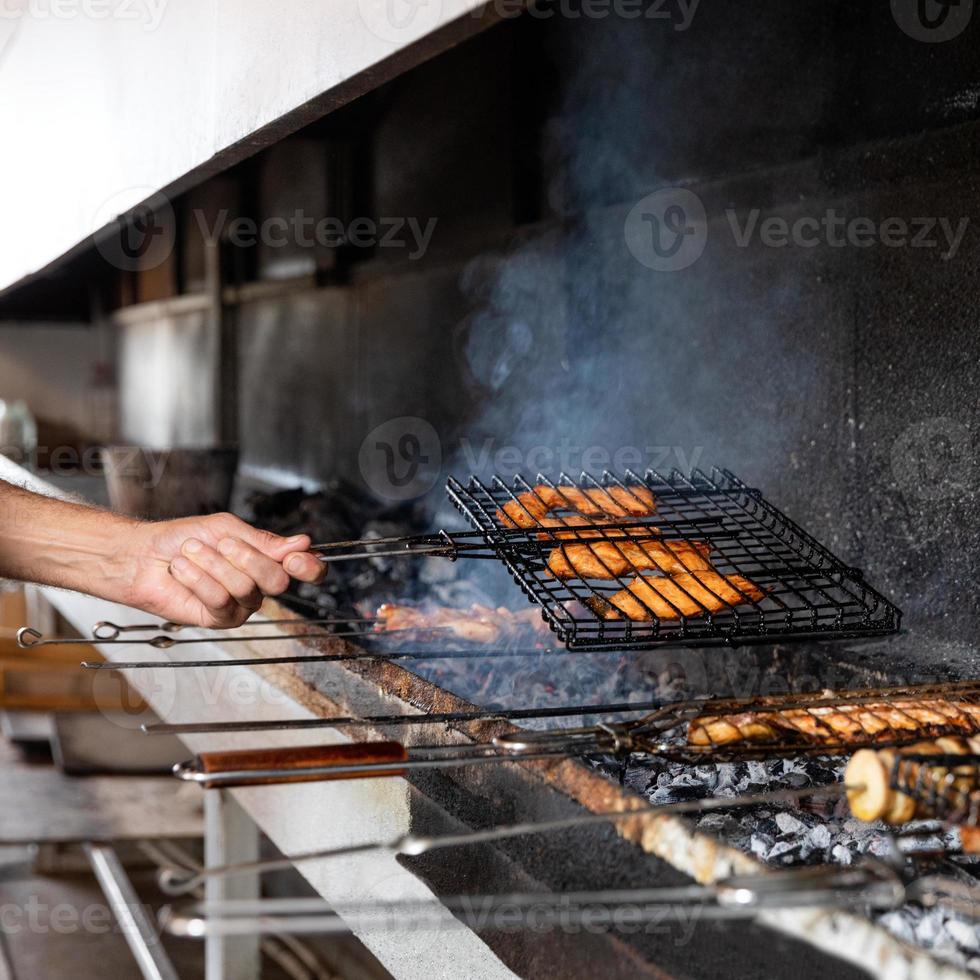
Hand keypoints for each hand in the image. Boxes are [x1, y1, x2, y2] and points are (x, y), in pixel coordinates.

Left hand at [122, 512, 324, 627]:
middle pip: (277, 580)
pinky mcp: (220, 619)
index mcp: (268, 560)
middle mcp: (260, 584)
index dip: (309, 567)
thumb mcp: (226, 528)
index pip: (307, 569)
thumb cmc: (183, 539)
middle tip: (222, 545)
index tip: (296, 558)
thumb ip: (264, 540)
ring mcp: (242, 604)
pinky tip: (183, 570)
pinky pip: (220, 600)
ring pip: (246, 588)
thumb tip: (302, 544)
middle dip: (247, 557)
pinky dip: (197, 578)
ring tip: (192, 554)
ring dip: (214, 564)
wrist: (145, 556)